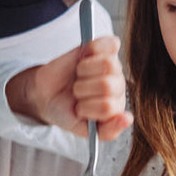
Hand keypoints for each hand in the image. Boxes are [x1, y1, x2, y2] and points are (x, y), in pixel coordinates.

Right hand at [8, 35, 132, 139]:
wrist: (47, 94)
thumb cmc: (67, 112)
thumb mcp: (84, 131)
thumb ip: (108, 131)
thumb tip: (128, 118)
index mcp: (117, 107)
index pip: (108, 107)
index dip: (87, 107)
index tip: (79, 110)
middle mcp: (118, 86)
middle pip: (106, 85)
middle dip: (83, 91)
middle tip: (77, 93)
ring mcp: (113, 66)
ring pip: (108, 65)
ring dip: (84, 72)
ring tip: (79, 77)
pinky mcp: (106, 48)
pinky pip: (110, 44)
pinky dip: (92, 50)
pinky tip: (83, 58)